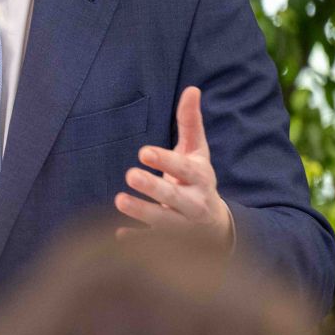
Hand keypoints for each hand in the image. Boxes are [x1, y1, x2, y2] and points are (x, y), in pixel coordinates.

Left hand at [114, 86, 233, 248]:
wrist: (215, 227)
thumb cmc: (198, 180)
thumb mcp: (197, 152)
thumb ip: (190, 123)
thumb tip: (192, 89)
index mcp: (201, 178)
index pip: (185, 169)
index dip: (166, 160)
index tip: (143, 152)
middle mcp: (195, 203)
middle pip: (175, 197)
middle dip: (154, 187)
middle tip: (130, 175)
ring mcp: (184, 227)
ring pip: (164, 222)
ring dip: (142, 212)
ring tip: (119, 200)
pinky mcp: (171, 244)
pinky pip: (153, 244)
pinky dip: (137, 240)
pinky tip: (118, 234)